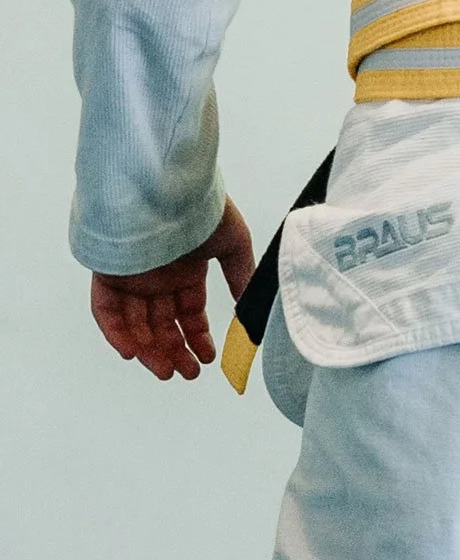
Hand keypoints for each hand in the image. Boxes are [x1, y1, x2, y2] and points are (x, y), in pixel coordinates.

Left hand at [89, 198, 255, 380]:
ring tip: (167, 370)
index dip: (197, 337)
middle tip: (186, 373)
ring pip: (137, 323)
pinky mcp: (109, 273)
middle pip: (162, 323)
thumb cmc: (203, 208)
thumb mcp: (233, 243)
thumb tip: (252, 309)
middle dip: (175, 350)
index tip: (207, 358)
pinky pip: (107, 311)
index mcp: (186, 269)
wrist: (170, 186)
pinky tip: (133, 352)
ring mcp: (132, 276)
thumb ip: (240, 277)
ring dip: (150, 349)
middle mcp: (158, 276)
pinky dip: (117, 333)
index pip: (188, 313)